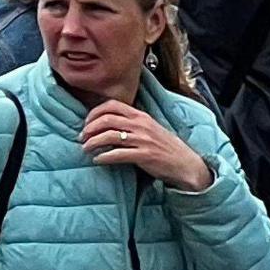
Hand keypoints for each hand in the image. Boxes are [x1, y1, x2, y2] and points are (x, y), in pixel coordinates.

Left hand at [80, 100, 212, 192]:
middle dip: (89, 128)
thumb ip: (131, 123)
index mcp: (141, 116)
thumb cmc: (165, 147)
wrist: (186, 164)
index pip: (112, 105)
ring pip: (109, 136)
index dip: (94, 113)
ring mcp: (143, 140)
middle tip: (82, 137)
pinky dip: (104, 157)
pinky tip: (97, 160)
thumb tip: (106, 125)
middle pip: (106, 120)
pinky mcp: (145, 156)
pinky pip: (118, 154)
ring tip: (86, 148)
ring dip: (93, 142)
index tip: (86, 123)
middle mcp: (141, 125)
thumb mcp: (150, 128)